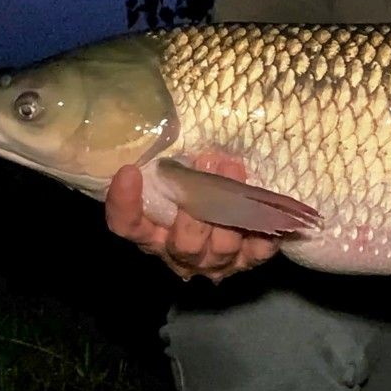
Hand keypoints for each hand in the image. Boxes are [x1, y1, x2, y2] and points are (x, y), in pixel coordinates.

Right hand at [104, 151, 279, 282]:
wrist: (228, 210)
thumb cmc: (192, 186)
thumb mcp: (172, 176)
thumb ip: (166, 166)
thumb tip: (169, 129)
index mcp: (152, 234)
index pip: (128, 226)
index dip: (124, 204)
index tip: (128, 172)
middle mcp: (180, 253)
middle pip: (183, 244)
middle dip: (196, 212)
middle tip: (204, 167)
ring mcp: (215, 261)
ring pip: (221, 248)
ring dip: (231, 212)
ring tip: (233, 171)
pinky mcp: (247, 260)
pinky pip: (258, 252)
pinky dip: (263, 232)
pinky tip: (266, 210)